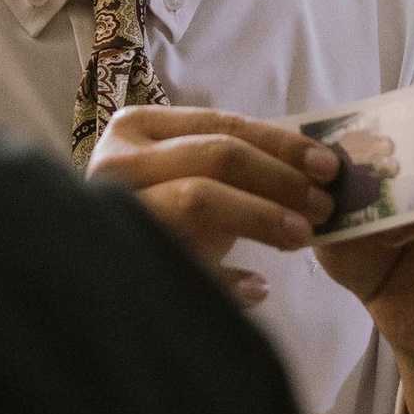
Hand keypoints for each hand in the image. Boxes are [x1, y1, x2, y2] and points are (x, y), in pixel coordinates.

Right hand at [89, 102, 340, 302]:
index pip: (224, 125)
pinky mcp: (117, 257)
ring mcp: (114, 207)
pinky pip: (183, 264)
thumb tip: (316, 164)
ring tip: (301, 236)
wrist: (84, 270)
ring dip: (261, 216)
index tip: (329, 166)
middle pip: (218, 156)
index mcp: (137, 128)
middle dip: (280, 179)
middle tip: (322, 205)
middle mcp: (118, 161)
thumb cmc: (152, 212)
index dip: (283, 144)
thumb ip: (234, 162)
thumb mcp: (185, 174)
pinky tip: (257, 289)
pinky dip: (226, 280)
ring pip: (200, 198)